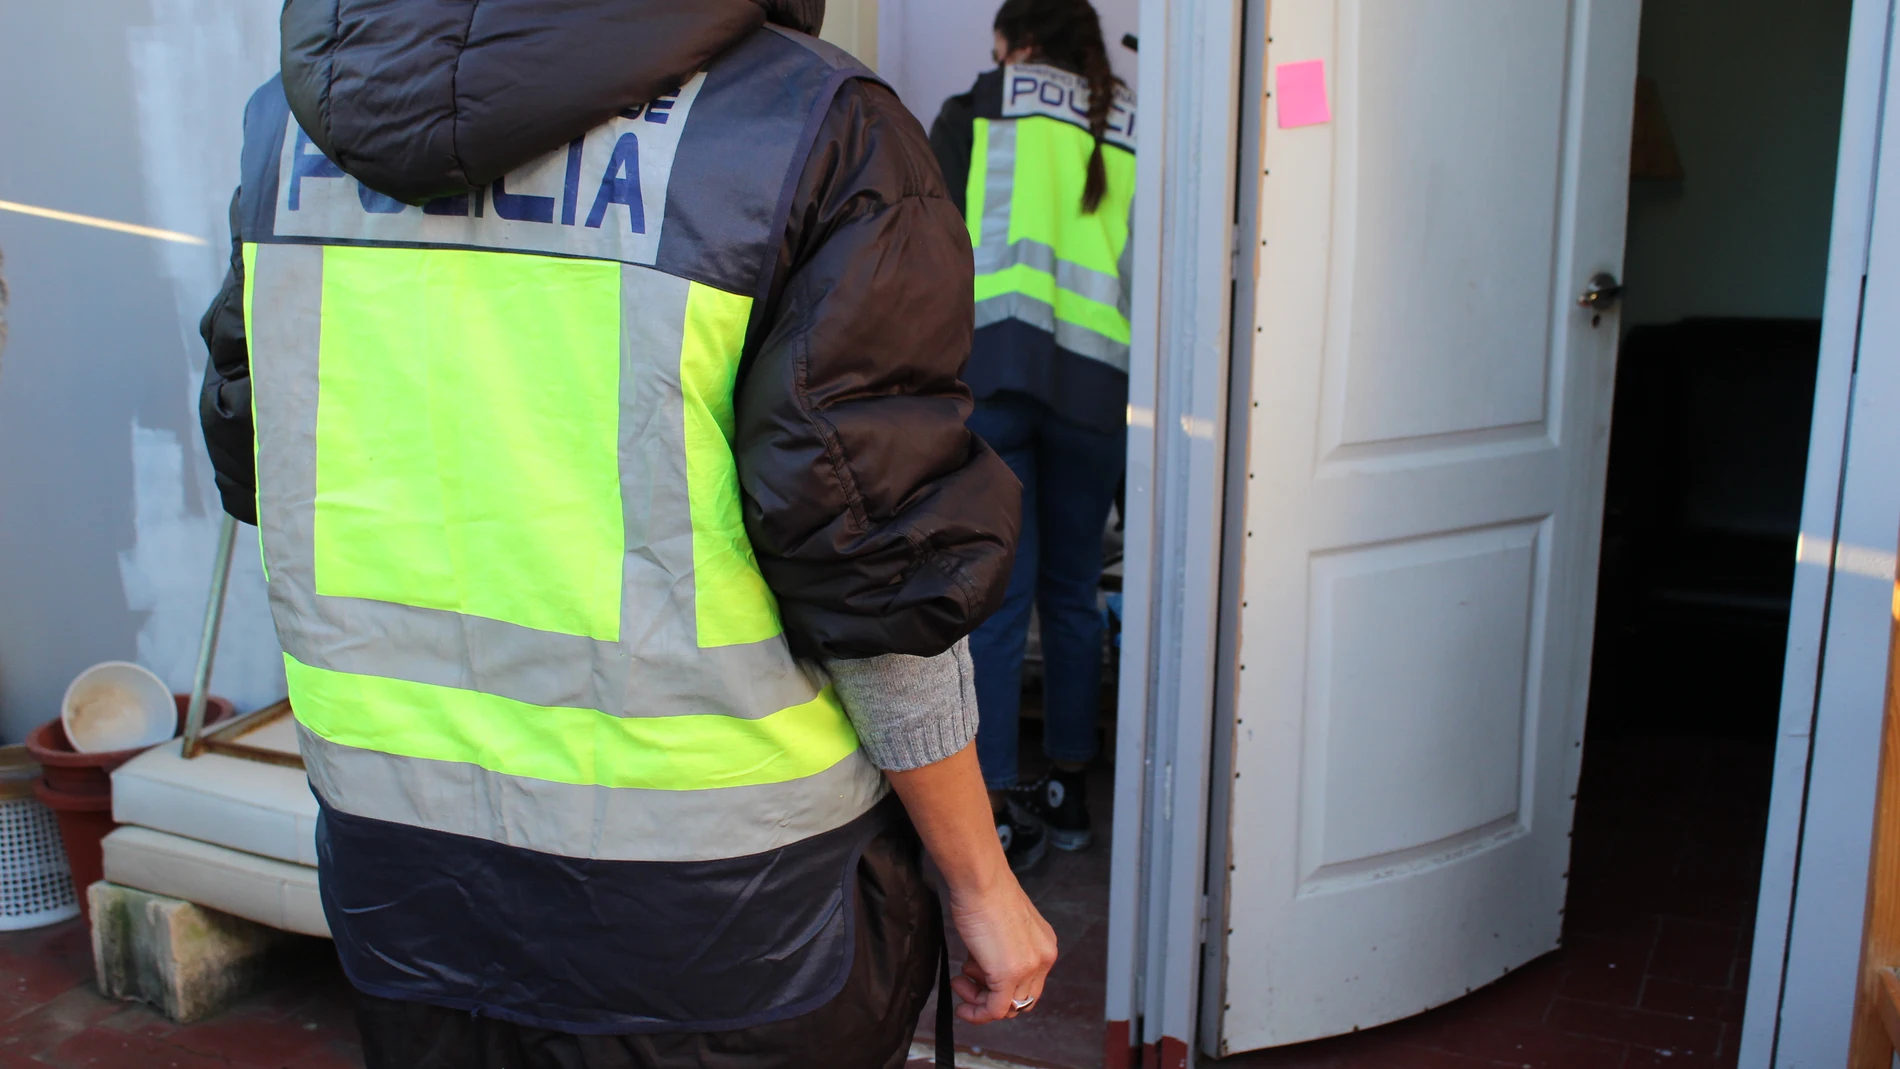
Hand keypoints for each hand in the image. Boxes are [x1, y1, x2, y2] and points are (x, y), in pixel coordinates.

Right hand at [946, 877, 1058, 1023]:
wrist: (979, 880)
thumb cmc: (984, 893)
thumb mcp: (1002, 927)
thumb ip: (1002, 950)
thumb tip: (983, 970)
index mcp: (1045, 945)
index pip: (1030, 984)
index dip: (1003, 988)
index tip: (977, 979)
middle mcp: (1044, 958)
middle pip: (1023, 1000)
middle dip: (992, 998)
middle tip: (967, 983)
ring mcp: (1029, 968)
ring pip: (1008, 1008)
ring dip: (979, 1002)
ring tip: (960, 981)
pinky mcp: (1009, 974)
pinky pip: (994, 1010)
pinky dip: (977, 1014)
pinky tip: (962, 1008)